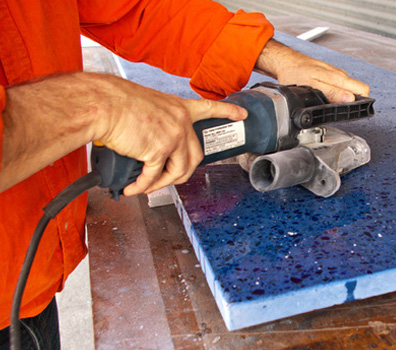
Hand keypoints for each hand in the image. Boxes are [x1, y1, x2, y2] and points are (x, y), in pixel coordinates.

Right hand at [93, 75, 247, 195]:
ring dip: (163, 183)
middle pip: (195, 156)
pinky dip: (143, 186)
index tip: (241, 115)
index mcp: (178, 108)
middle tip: (170, 178)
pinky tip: (133, 189)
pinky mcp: (158, 150)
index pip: (208, 108)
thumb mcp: (146, 104)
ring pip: (179, 170)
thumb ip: (157, 122)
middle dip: (183, 172)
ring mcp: (172, 136)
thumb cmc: (115, 102)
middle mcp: (180, 122)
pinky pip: (154, 176)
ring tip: (146, 186)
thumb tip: (149, 142)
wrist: (102, 103)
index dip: (226, 112)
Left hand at [255, 39, 369, 102]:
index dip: (360, 103)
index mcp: (339, 78)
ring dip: (343, 99)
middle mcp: (340, 75)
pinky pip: (339, 86)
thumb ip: (332, 93)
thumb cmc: (295, 72)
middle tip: (339, 111)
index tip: (350, 111)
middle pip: (358, 90)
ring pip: (348, 89)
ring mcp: (335, 75)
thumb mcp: (313, 87)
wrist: (286, 62)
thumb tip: (350, 99)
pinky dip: (335, 94)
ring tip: (330, 105)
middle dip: (353, 103)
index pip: (363, 90)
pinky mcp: (329, 75)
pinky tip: (325, 97)